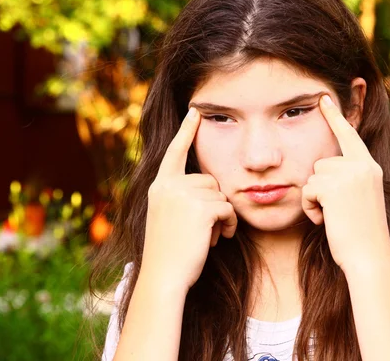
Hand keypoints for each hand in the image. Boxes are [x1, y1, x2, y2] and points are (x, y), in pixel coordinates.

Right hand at [141, 107, 237, 289]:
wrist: (164, 277)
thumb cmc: (169, 253)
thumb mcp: (168, 218)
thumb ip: (180, 197)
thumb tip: (210, 187)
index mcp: (159, 186)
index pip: (174, 152)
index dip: (186, 131)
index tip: (194, 111)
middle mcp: (169, 186)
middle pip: (209, 180)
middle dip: (214, 203)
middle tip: (205, 229)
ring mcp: (184, 195)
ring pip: (221, 194)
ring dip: (222, 216)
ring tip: (209, 236)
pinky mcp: (201, 208)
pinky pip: (228, 208)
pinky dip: (229, 224)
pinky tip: (219, 239)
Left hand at [301, 95, 389, 271]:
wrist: (369, 258)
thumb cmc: (361, 235)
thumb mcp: (360, 200)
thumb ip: (349, 179)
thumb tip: (323, 168)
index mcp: (371, 167)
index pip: (349, 135)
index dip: (335, 117)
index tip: (324, 97)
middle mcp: (363, 166)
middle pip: (321, 163)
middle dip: (320, 188)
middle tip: (337, 211)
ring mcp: (350, 175)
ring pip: (312, 176)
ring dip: (314, 199)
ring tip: (333, 217)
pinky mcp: (335, 186)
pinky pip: (307, 190)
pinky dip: (310, 208)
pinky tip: (327, 221)